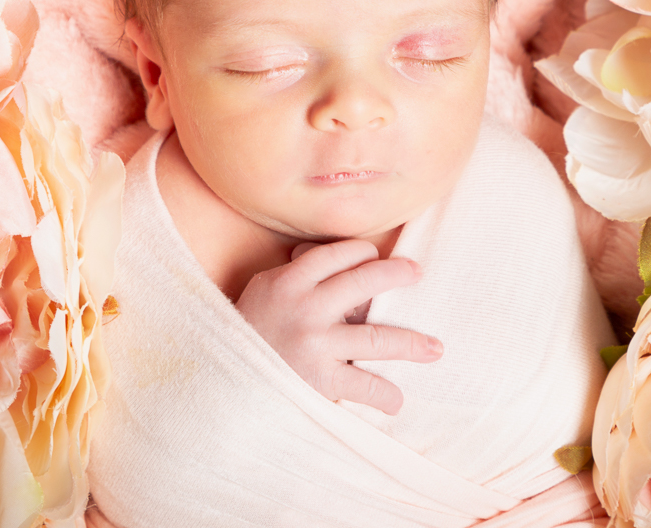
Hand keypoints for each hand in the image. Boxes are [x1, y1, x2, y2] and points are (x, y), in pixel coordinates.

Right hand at [235, 239, 442, 414]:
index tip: (377, 255)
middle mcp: (306, 307)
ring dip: (411, 343)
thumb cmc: (245, 331)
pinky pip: (363, 384)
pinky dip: (384, 393)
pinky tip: (397, 398)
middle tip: (417, 273)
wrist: (216, 382)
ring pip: (376, 337)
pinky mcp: (320, 380)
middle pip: (365, 282)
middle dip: (397, 274)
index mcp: (289, 280)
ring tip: (434, 348)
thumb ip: (298, 274)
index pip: (338, 254)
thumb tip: (341, 259)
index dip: (363, 252)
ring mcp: (315, 344)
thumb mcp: (263, 290)